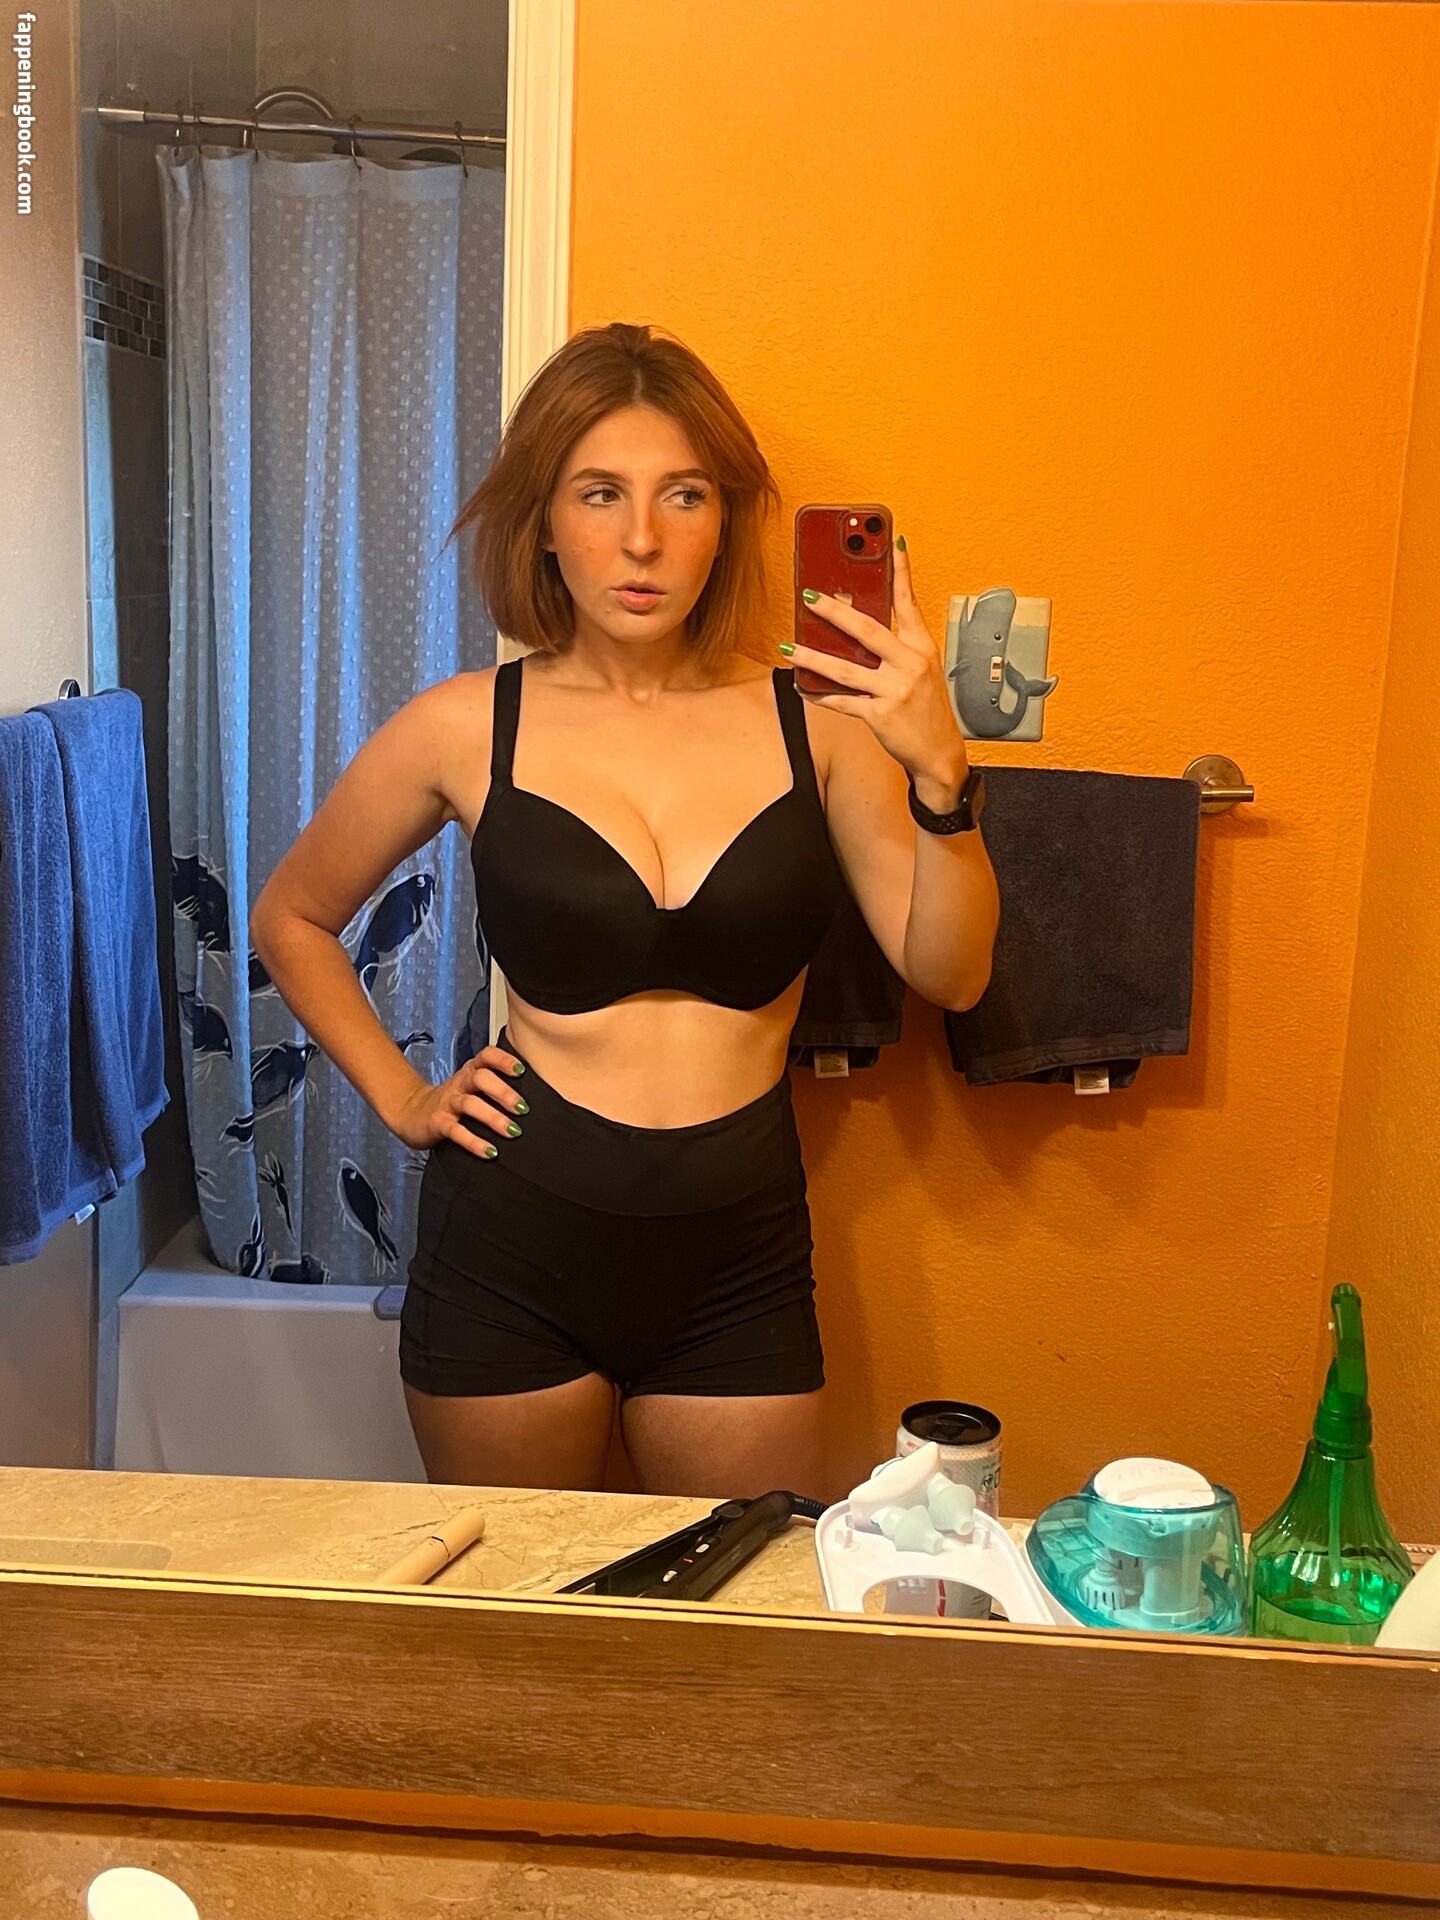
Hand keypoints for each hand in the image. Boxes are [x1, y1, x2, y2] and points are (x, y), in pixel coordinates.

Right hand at [388, 1042, 527, 1159]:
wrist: (411, 1113)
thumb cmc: (452, 1101)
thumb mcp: (471, 1087)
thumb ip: (494, 1085)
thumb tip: (534, 1097)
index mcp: (470, 1071)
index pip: (486, 1056)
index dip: (503, 1060)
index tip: (522, 1070)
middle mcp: (459, 1084)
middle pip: (481, 1078)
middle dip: (503, 1092)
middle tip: (523, 1108)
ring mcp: (448, 1103)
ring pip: (470, 1104)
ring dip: (493, 1118)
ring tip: (513, 1132)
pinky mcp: (438, 1123)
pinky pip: (457, 1131)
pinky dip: (474, 1142)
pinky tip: (490, 1152)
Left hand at [787, 538, 968, 802]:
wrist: (941, 755)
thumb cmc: (927, 712)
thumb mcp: (922, 673)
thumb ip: (895, 650)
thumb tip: (855, 629)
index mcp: (922, 649)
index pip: (909, 602)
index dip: (901, 571)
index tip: (892, 542)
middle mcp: (911, 665)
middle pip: (868, 630)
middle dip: (836, 612)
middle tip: (810, 596)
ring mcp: (896, 690)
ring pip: (846, 669)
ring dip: (812, 657)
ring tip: (789, 647)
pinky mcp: (881, 715)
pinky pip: (843, 702)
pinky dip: (820, 696)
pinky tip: (802, 687)